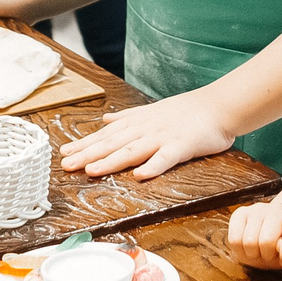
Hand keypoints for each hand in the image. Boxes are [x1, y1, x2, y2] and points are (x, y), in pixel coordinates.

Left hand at [58, 90, 234, 178]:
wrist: (218, 105)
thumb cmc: (186, 111)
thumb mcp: (152, 111)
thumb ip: (128, 118)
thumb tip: (106, 120)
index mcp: (138, 123)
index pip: (106, 135)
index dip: (84, 144)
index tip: (63, 152)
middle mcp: (145, 129)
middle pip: (113, 143)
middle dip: (88, 154)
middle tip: (66, 165)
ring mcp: (163, 137)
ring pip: (133, 151)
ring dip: (111, 161)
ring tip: (91, 170)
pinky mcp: (182, 146)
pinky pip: (166, 158)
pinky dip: (153, 166)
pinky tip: (140, 175)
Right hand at [227, 199, 281, 268]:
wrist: (271, 234)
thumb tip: (278, 245)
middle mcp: (275, 208)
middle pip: (267, 241)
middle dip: (268, 256)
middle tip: (270, 254)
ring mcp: (256, 209)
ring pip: (249, 242)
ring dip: (254, 255)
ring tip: (259, 250)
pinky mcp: (239, 213)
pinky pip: (234, 239)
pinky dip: (239, 251)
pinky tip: (247, 247)